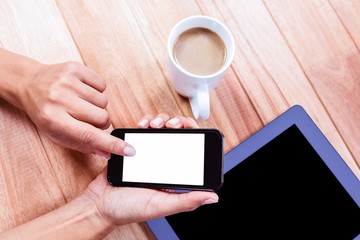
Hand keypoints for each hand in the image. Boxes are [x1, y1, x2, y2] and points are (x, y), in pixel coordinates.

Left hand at [18, 61, 133, 157]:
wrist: (28, 83)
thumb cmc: (44, 112)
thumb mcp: (57, 134)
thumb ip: (83, 145)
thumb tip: (108, 153)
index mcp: (53, 119)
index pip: (90, 135)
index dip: (113, 145)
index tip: (129, 150)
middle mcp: (59, 99)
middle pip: (102, 117)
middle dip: (101, 123)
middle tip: (89, 120)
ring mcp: (68, 81)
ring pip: (104, 101)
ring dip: (97, 106)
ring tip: (82, 103)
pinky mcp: (75, 68)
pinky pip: (102, 84)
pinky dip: (97, 91)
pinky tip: (83, 91)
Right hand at [84, 114, 218, 225]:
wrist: (98, 204)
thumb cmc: (128, 209)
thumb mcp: (161, 206)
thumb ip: (186, 201)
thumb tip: (213, 197)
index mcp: (174, 175)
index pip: (191, 150)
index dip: (194, 135)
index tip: (191, 128)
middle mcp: (163, 162)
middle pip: (178, 134)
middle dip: (177, 123)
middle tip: (172, 125)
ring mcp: (148, 153)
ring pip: (161, 128)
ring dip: (161, 120)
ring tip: (155, 125)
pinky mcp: (133, 147)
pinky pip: (143, 130)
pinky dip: (145, 122)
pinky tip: (142, 125)